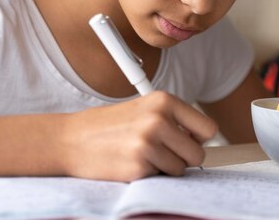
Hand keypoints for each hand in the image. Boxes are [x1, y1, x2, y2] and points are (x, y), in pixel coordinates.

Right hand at [54, 91, 217, 181]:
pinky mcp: (138, 166)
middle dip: (183, 158)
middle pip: (198, 153)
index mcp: (163, 101)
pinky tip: (130, 163)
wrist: (71, 139)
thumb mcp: (143, 110)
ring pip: (180, 169)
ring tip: (141, 155)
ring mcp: (148, 143)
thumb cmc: (108, 126)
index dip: (199, 140)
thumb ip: (172, 120)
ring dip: (165, 168)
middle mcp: (158, 119)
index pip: (208, 128)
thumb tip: (203, 142)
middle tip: (161, 152)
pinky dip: (149, 175)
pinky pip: (160, 179)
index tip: (188, 143)